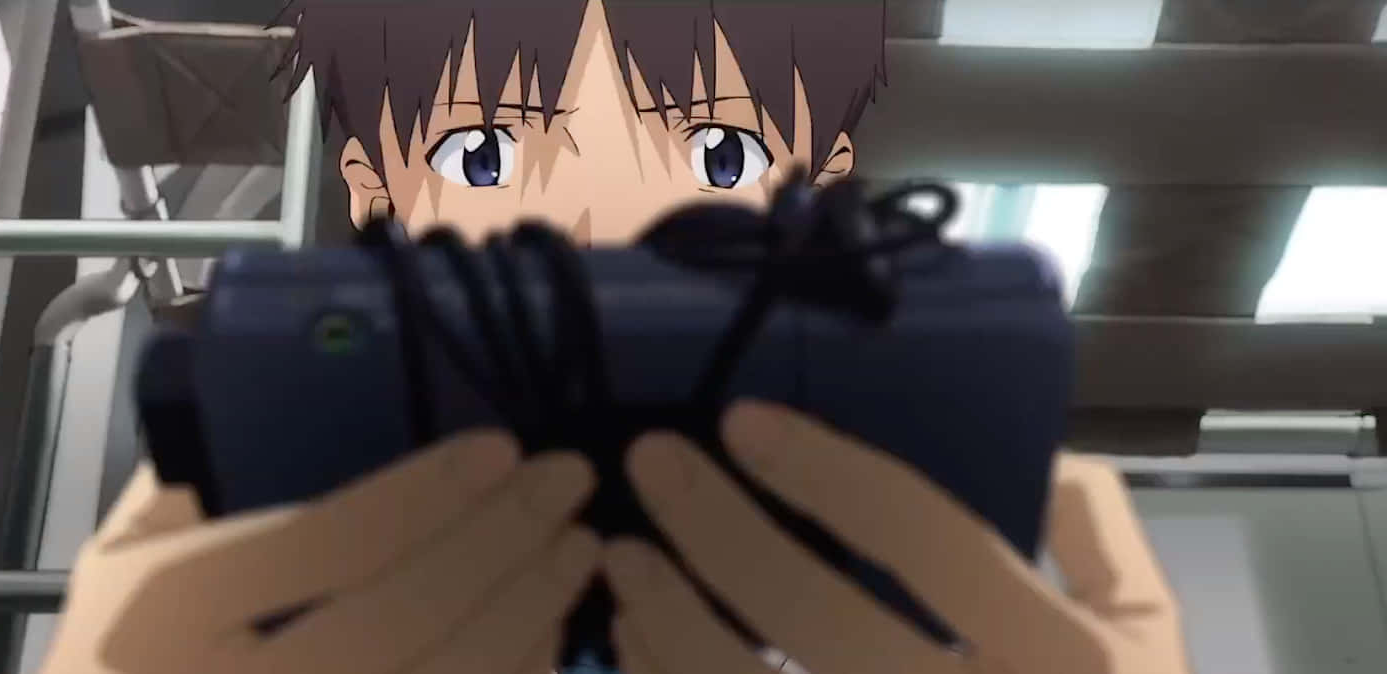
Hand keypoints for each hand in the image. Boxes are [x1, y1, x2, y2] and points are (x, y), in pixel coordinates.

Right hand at [40, 431, 598, 673]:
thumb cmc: (119, 653)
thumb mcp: (129, 553)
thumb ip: (209, 469)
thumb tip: (322, 379)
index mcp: (167, 612)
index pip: (326, 546)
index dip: (426, 495)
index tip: (501, 448)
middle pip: (401, 619)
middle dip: (500, 544)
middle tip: (566, 483)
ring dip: (526, 612)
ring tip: (575, 549)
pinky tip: (544, 629)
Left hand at [604, 400, 1190, 673]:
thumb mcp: (1151, 645)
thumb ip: (1100, 540)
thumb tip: (1042, 451)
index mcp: (1063, 663)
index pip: (928, 541)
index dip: (828, 473)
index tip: (741, 421)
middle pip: (819, 615)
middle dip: (720, 530)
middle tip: (651, 462)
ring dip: (671, 622)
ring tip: (623, 559)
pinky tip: (641, 647)